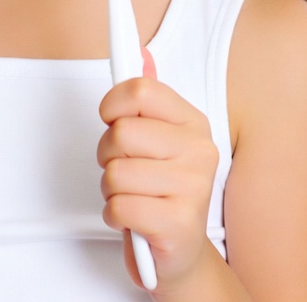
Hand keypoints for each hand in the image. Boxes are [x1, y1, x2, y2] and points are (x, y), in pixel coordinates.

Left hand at [96, 52, 219, 293]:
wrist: (180, 254)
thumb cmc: (161, 190)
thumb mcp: (157, 139)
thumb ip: (148, 97)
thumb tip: (140, 53)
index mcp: (193, 122)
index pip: (141, 90)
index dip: (113, 103)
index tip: (110, 117)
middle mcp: (199, 150)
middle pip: (121, 132)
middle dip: (107, 154)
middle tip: (124, 168)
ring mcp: (193, 187)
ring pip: (114, 172)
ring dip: (110, 189)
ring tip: (133, 196)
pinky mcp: (178, 224)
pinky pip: (119, 206)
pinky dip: (115, 215)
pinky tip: (134, 219)